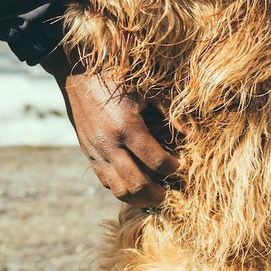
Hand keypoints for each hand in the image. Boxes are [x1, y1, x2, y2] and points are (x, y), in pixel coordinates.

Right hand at [42, 50, 180, 206]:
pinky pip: (104, 180)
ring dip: (138, 198)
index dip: (173, 168)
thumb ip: (171, 112)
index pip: (156, 162)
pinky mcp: (87, 153)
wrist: (76, 72)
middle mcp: (109, 144)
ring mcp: (95, 151)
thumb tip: (193, 134)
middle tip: (170, 192)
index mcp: (127, 127)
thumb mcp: (147, 89)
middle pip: (137, 185)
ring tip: (153, 194)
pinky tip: (134, 182)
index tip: (181, 165)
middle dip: (157, 194)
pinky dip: (121, 187)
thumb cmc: (116, 76)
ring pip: (118, 190)